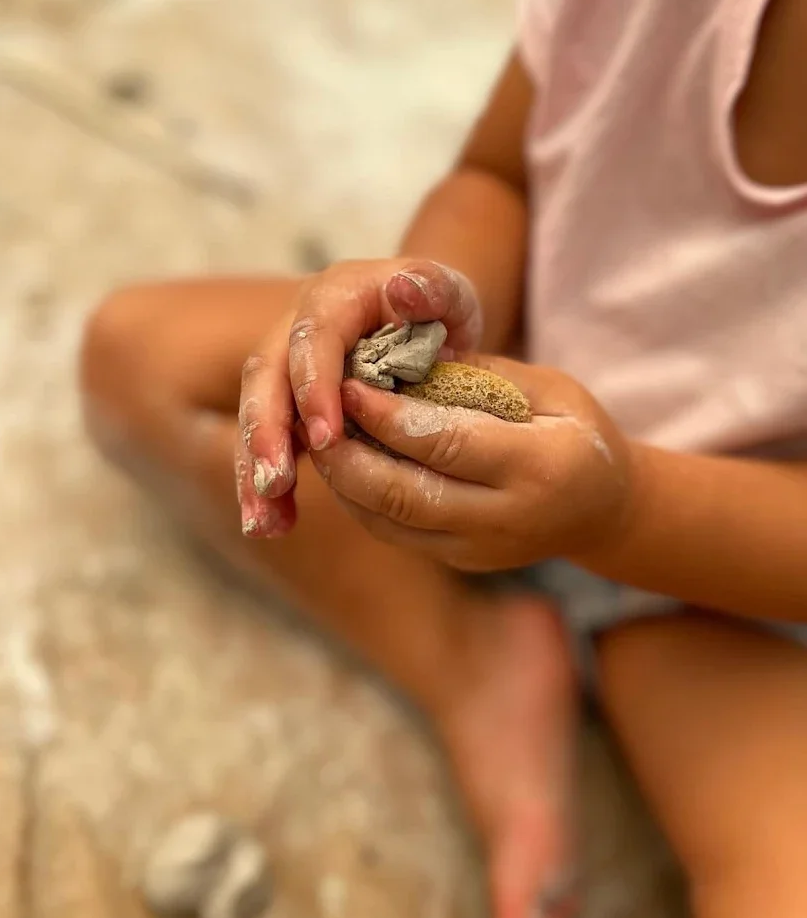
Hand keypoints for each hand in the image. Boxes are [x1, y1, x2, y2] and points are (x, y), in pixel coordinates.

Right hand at [237, 259, 482, 536]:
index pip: (314, 337)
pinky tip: (273, 526)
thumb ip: (433, 289)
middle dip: (267, 432)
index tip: (325, 438)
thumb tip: (403, 288)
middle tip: (275, 482)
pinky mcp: (286, 403)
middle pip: (267, 375)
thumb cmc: (439, 309)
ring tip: (264, 522)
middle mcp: (297, 326)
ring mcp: (285, 365)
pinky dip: (268, 485)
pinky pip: (269, 442)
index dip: (314, 386)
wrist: (422, 320)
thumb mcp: (448, 292)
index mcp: (335, 296)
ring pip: (257, 413)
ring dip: (255, 468)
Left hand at [308, 355, 632, 570]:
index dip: (388, 417)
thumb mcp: (549, 389)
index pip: (445, 443)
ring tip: (322, 436)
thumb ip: (479, 376)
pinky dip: (360, 499)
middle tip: (316, 414)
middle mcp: (504, 520)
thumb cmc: (577, 433)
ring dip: (345, 480)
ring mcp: (478, 550)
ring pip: (389, 521)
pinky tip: (345, 464)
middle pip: (404, 494)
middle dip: (349, 455)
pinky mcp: (457, 561)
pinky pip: (394, 533)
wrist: (602, 511)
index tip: (348, 383)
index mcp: (537, 467)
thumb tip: (399, 356)